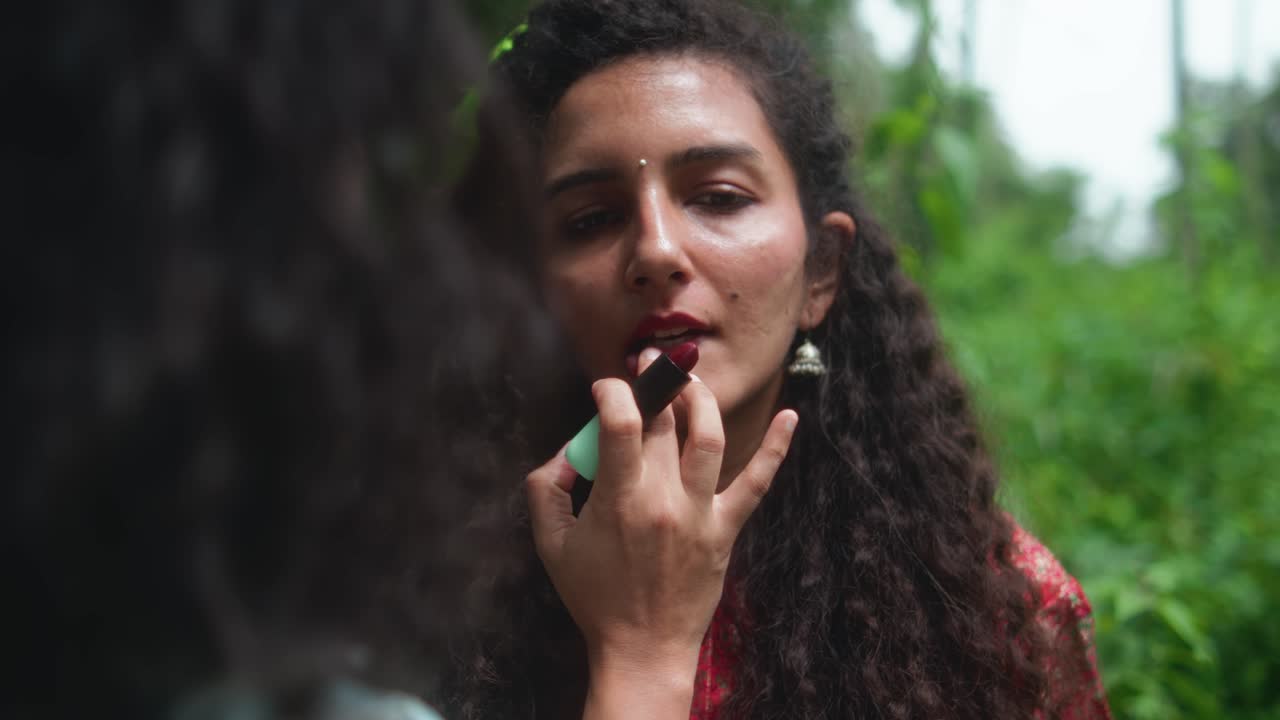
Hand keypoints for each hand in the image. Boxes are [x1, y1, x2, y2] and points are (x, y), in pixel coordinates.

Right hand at [526, 351, 797, 717]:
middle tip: (645, 368)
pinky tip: (791, 416)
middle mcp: (665, 499)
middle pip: (664, 423)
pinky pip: (757, 483)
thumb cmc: (594, 597)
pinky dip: (776, 448)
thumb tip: (567, 451)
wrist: (642, 648)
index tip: (604, 388)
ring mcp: (701, 513)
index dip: (612, 392)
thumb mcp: (551, 544)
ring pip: (709, 438)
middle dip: (653, 385)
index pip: (622, 422)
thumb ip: (545, 488)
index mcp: (620, 500)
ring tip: (687, 384)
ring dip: (699, 401)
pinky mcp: (726, 529)